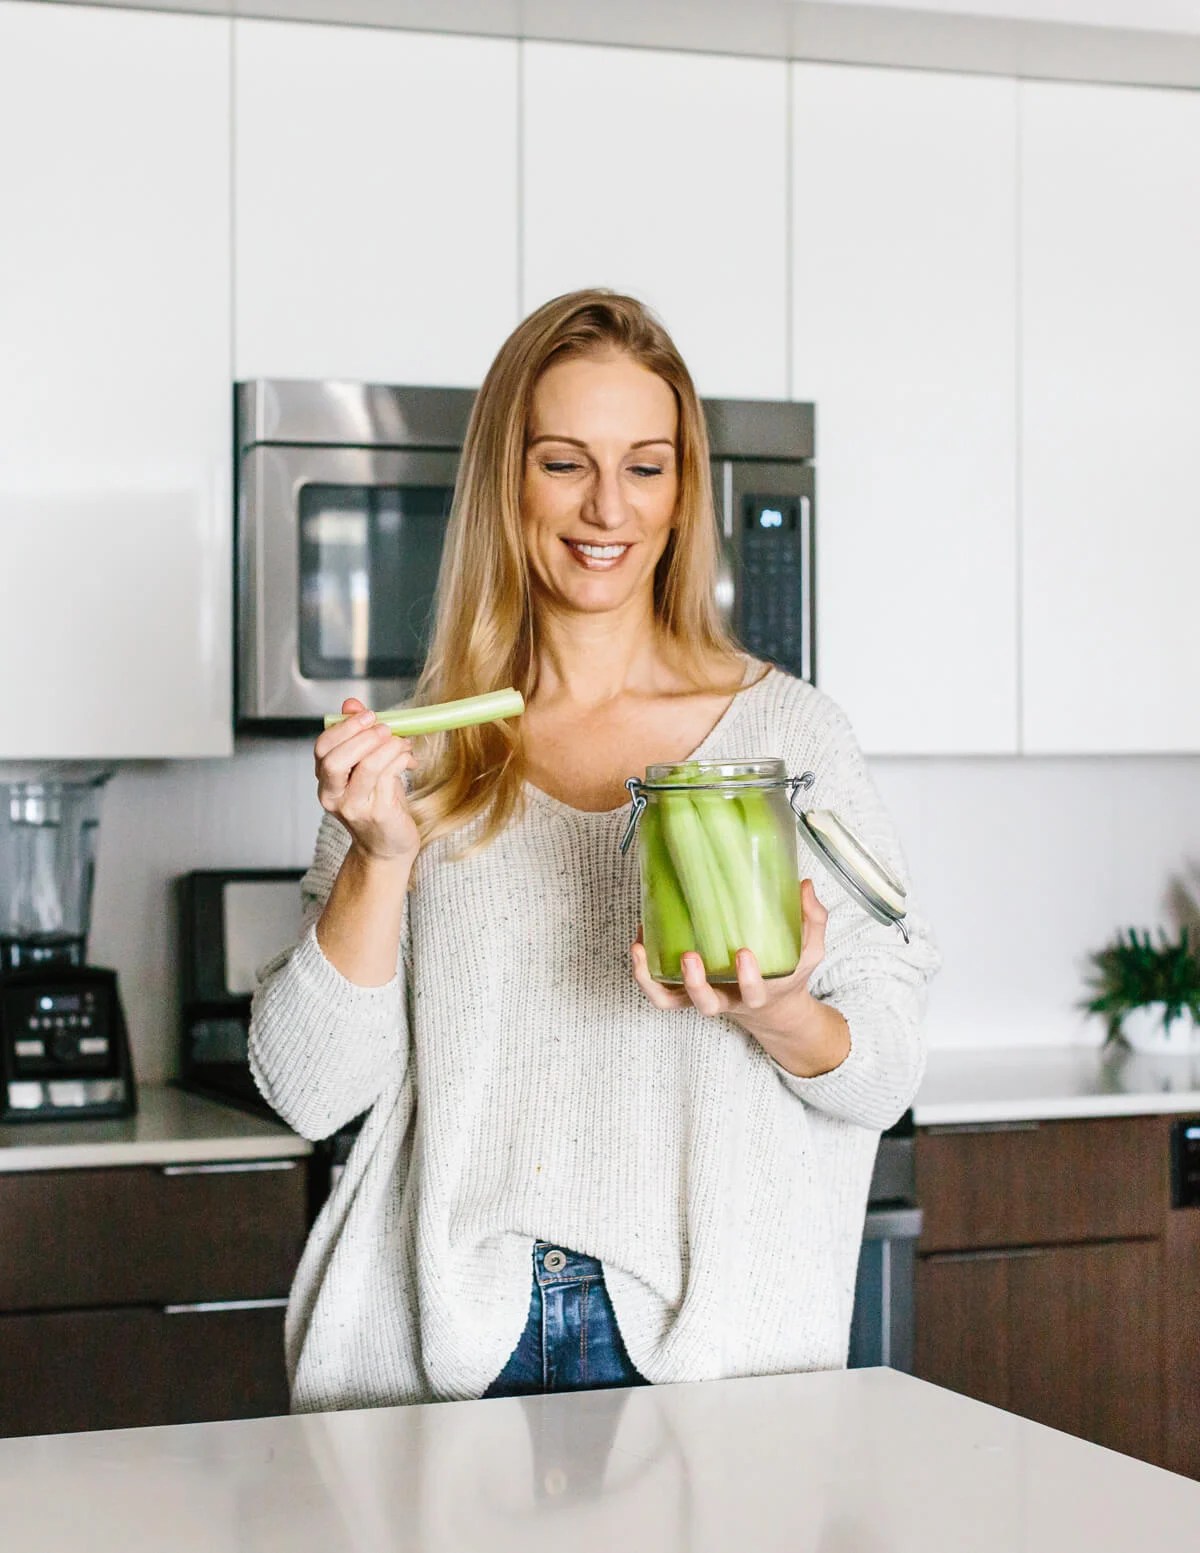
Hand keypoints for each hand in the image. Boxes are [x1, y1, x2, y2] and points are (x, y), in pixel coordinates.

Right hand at [313, 697, 420, 864]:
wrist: (388, 846)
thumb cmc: (378, 804)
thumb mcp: (365, 766)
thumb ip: (357, 735)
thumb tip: (351, 704)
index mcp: (326, 782)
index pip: (322, 748)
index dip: (344, 727)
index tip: (367, 714)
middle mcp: (334, 796)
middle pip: (335, 760)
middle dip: (362, 736)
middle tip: (384, 727)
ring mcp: (355, 807)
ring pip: (366, 767)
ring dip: (387, 747)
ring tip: (401, 742)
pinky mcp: (378, 814)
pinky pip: (388, 778)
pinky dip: (400, 760)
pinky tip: (408, 758)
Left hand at [630, 879, 849, 1076]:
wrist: (772, 1010)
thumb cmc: (786, 975)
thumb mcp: (808, 951)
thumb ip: (811, 920)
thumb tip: (805, 885)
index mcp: (759, 993)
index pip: (754, 993)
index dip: (747, 979)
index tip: (744, 953)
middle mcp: (728, 1000)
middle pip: (707, 1004)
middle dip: (696, 984)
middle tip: (690, 956)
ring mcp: (704, 997)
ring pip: (675, 1001)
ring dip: (655, 981)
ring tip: (642, 947)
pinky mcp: (686, 993)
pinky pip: (661, 994)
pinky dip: (644, 976)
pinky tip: (638, 945)